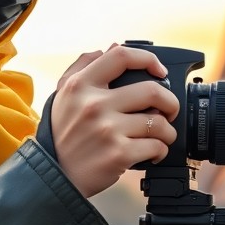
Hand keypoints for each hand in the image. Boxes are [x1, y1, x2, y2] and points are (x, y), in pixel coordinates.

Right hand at [50, 44, 179, 197]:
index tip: (159, 71)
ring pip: (159, 122)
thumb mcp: (62, 95)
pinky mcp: (119, 154)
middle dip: (169, 102)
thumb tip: (112, 47)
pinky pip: (156, 146)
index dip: (148, 59)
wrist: (54, 176)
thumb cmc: (61, 135)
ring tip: (161, 136)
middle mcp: (94, 105)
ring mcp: (107, 130)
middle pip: (152, 90)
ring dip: (167, 131)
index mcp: (81, 85)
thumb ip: (83, 67)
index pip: (121, 57)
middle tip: (168, 110)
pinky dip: (160, 150)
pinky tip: (152, 153)